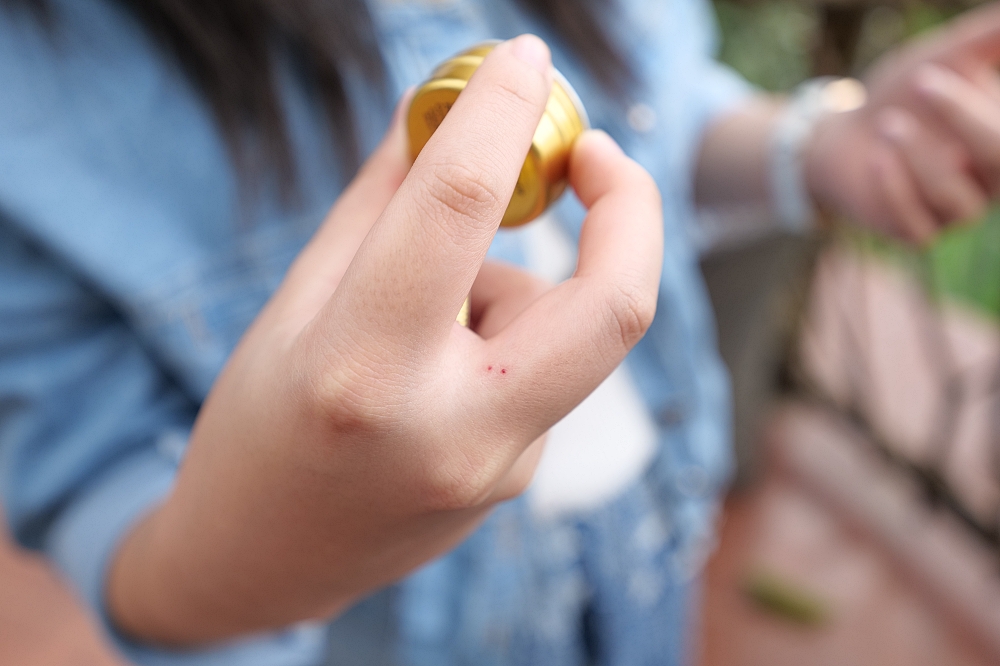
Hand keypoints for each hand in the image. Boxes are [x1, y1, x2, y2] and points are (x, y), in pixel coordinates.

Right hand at [107, 35, 662, 645]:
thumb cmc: (256, 426)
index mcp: (364, 372)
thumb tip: (439, 113)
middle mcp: (453, 431)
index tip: (520, 57)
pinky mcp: (518, 480)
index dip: (498, 113)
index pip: (458, 210)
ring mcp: (501, 469)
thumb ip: (380, 205)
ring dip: (511, 289)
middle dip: (628, 205)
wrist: (261, 564)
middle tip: (593, 150)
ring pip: (556, 329)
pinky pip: (538, 371)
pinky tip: (430, 379)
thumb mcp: (295, 304)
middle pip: (613, 303)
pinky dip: (500, 338)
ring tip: (422, 322)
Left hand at [805, 3, 999, 242]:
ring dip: (917, 154)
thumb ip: (989, 36)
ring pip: (954, 195)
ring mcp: (956, 211)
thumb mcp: (945, 57)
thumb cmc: (903, 94)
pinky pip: (918, 226)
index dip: (980, 105)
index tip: (936, 72)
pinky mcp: (917, 232)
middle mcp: (992, 180)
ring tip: (887, 123)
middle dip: (962, 116)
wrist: (844, 136)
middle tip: (923, 81)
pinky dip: (896, 189)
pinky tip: (877, 158)